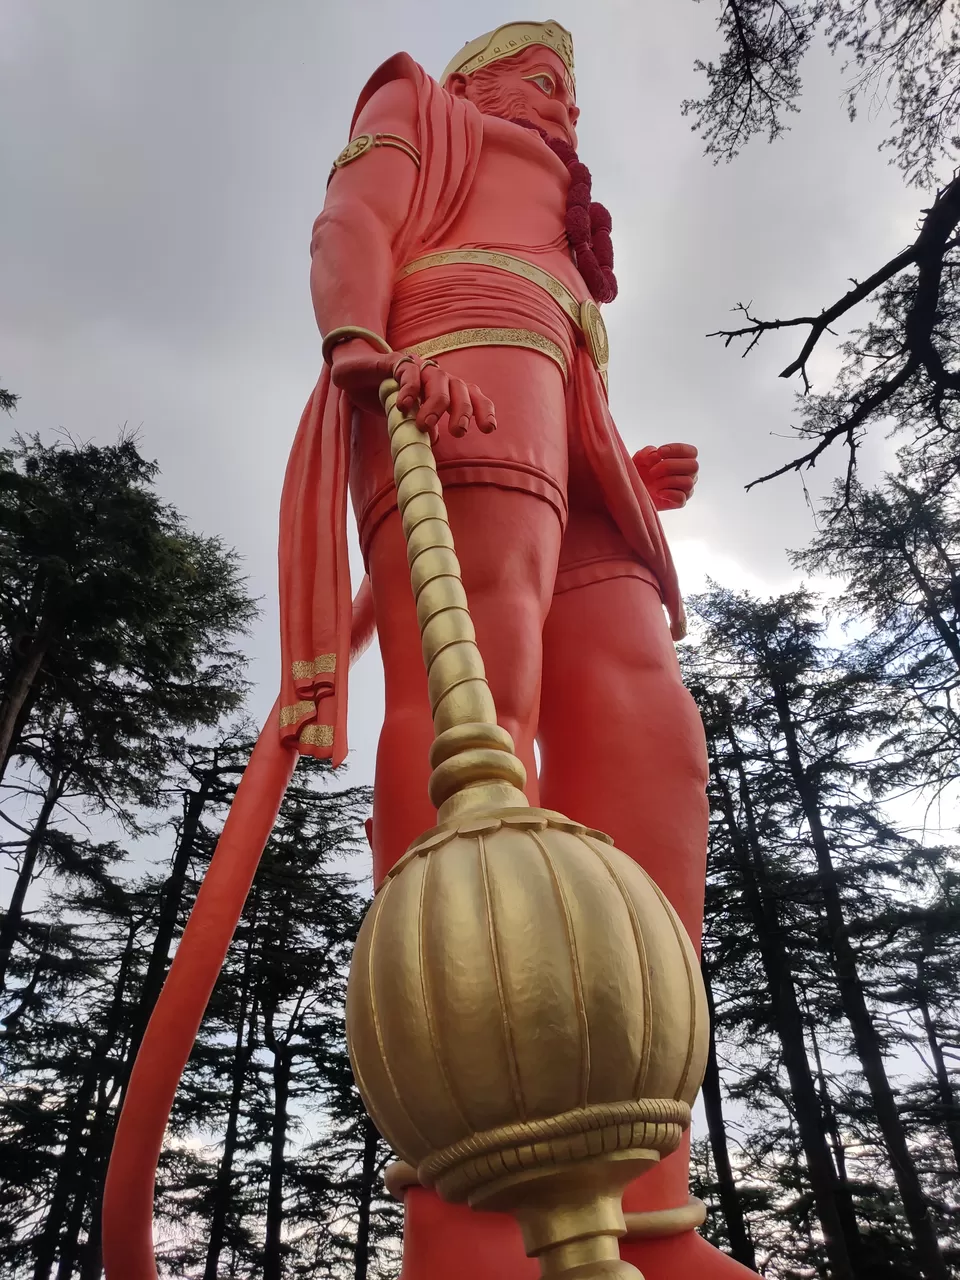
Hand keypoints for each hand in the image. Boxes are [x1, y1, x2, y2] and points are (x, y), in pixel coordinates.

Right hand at [330, 341, 495, 442]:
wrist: (352, 376)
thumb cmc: (385, 398)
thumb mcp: (407, 418)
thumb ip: (421, 427)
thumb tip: (433, 440)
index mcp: (443, 390)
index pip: (471, 395)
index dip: (483, 410)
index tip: (489, 429)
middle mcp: (434, 376)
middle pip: (459, 388)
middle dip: (463, 411)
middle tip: (458, 432)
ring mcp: (416, 367)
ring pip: (438, 380)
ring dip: (435, 404)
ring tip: (425, 425)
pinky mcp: (394, 361)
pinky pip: (408, 372)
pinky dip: (409, 388)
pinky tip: (403, 406)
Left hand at [633, 443, 698, 510]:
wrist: (634, 491)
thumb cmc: (641, 473)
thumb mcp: (640, 459)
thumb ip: (647, 453)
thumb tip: (656, 455)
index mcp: (684, 460)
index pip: (692, 452)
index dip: (677, 449)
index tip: (660, 451)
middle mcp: (689, 474)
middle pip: (693, 466)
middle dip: (670, 466)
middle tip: (652, 471)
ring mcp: (686, 489)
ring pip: (688, 482)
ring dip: (667, 480)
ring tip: (654, 482)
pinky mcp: (679, 502)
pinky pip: (681, 498)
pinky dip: (668, 494)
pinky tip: (658, 492)